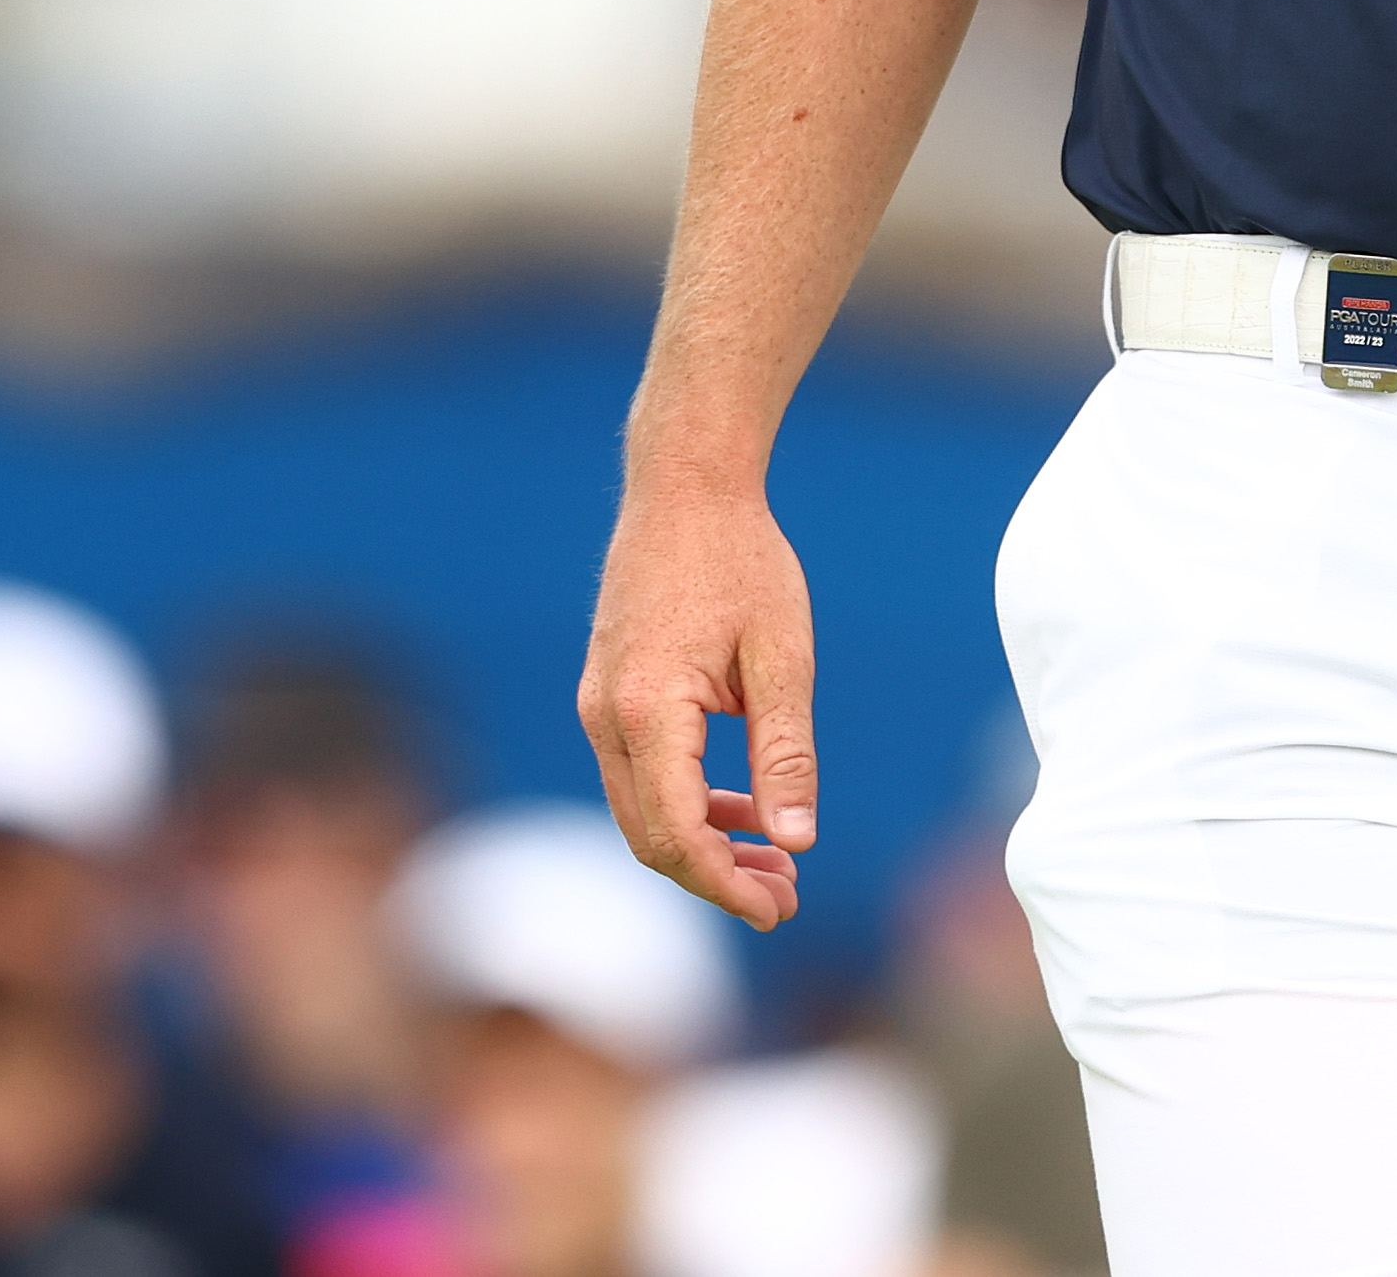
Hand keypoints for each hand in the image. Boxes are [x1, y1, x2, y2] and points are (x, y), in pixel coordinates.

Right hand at [579, 476, 817, 928]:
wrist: (685, 489)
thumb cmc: (741, 562)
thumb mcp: (782, 659)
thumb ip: (786, 752)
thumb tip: (798, 840)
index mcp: (646, 712)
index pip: (678, 834)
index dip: (727, 884)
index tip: (781, 908)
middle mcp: (606, 718)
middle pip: (650, 838)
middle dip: (717, 878)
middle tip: (786, 896)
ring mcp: (598, 707)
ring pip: (641, 812)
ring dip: (702, 846)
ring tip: (776, 861)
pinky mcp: (607, 697)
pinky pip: (639, 776)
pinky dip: (686, 806)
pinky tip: (742, 810)